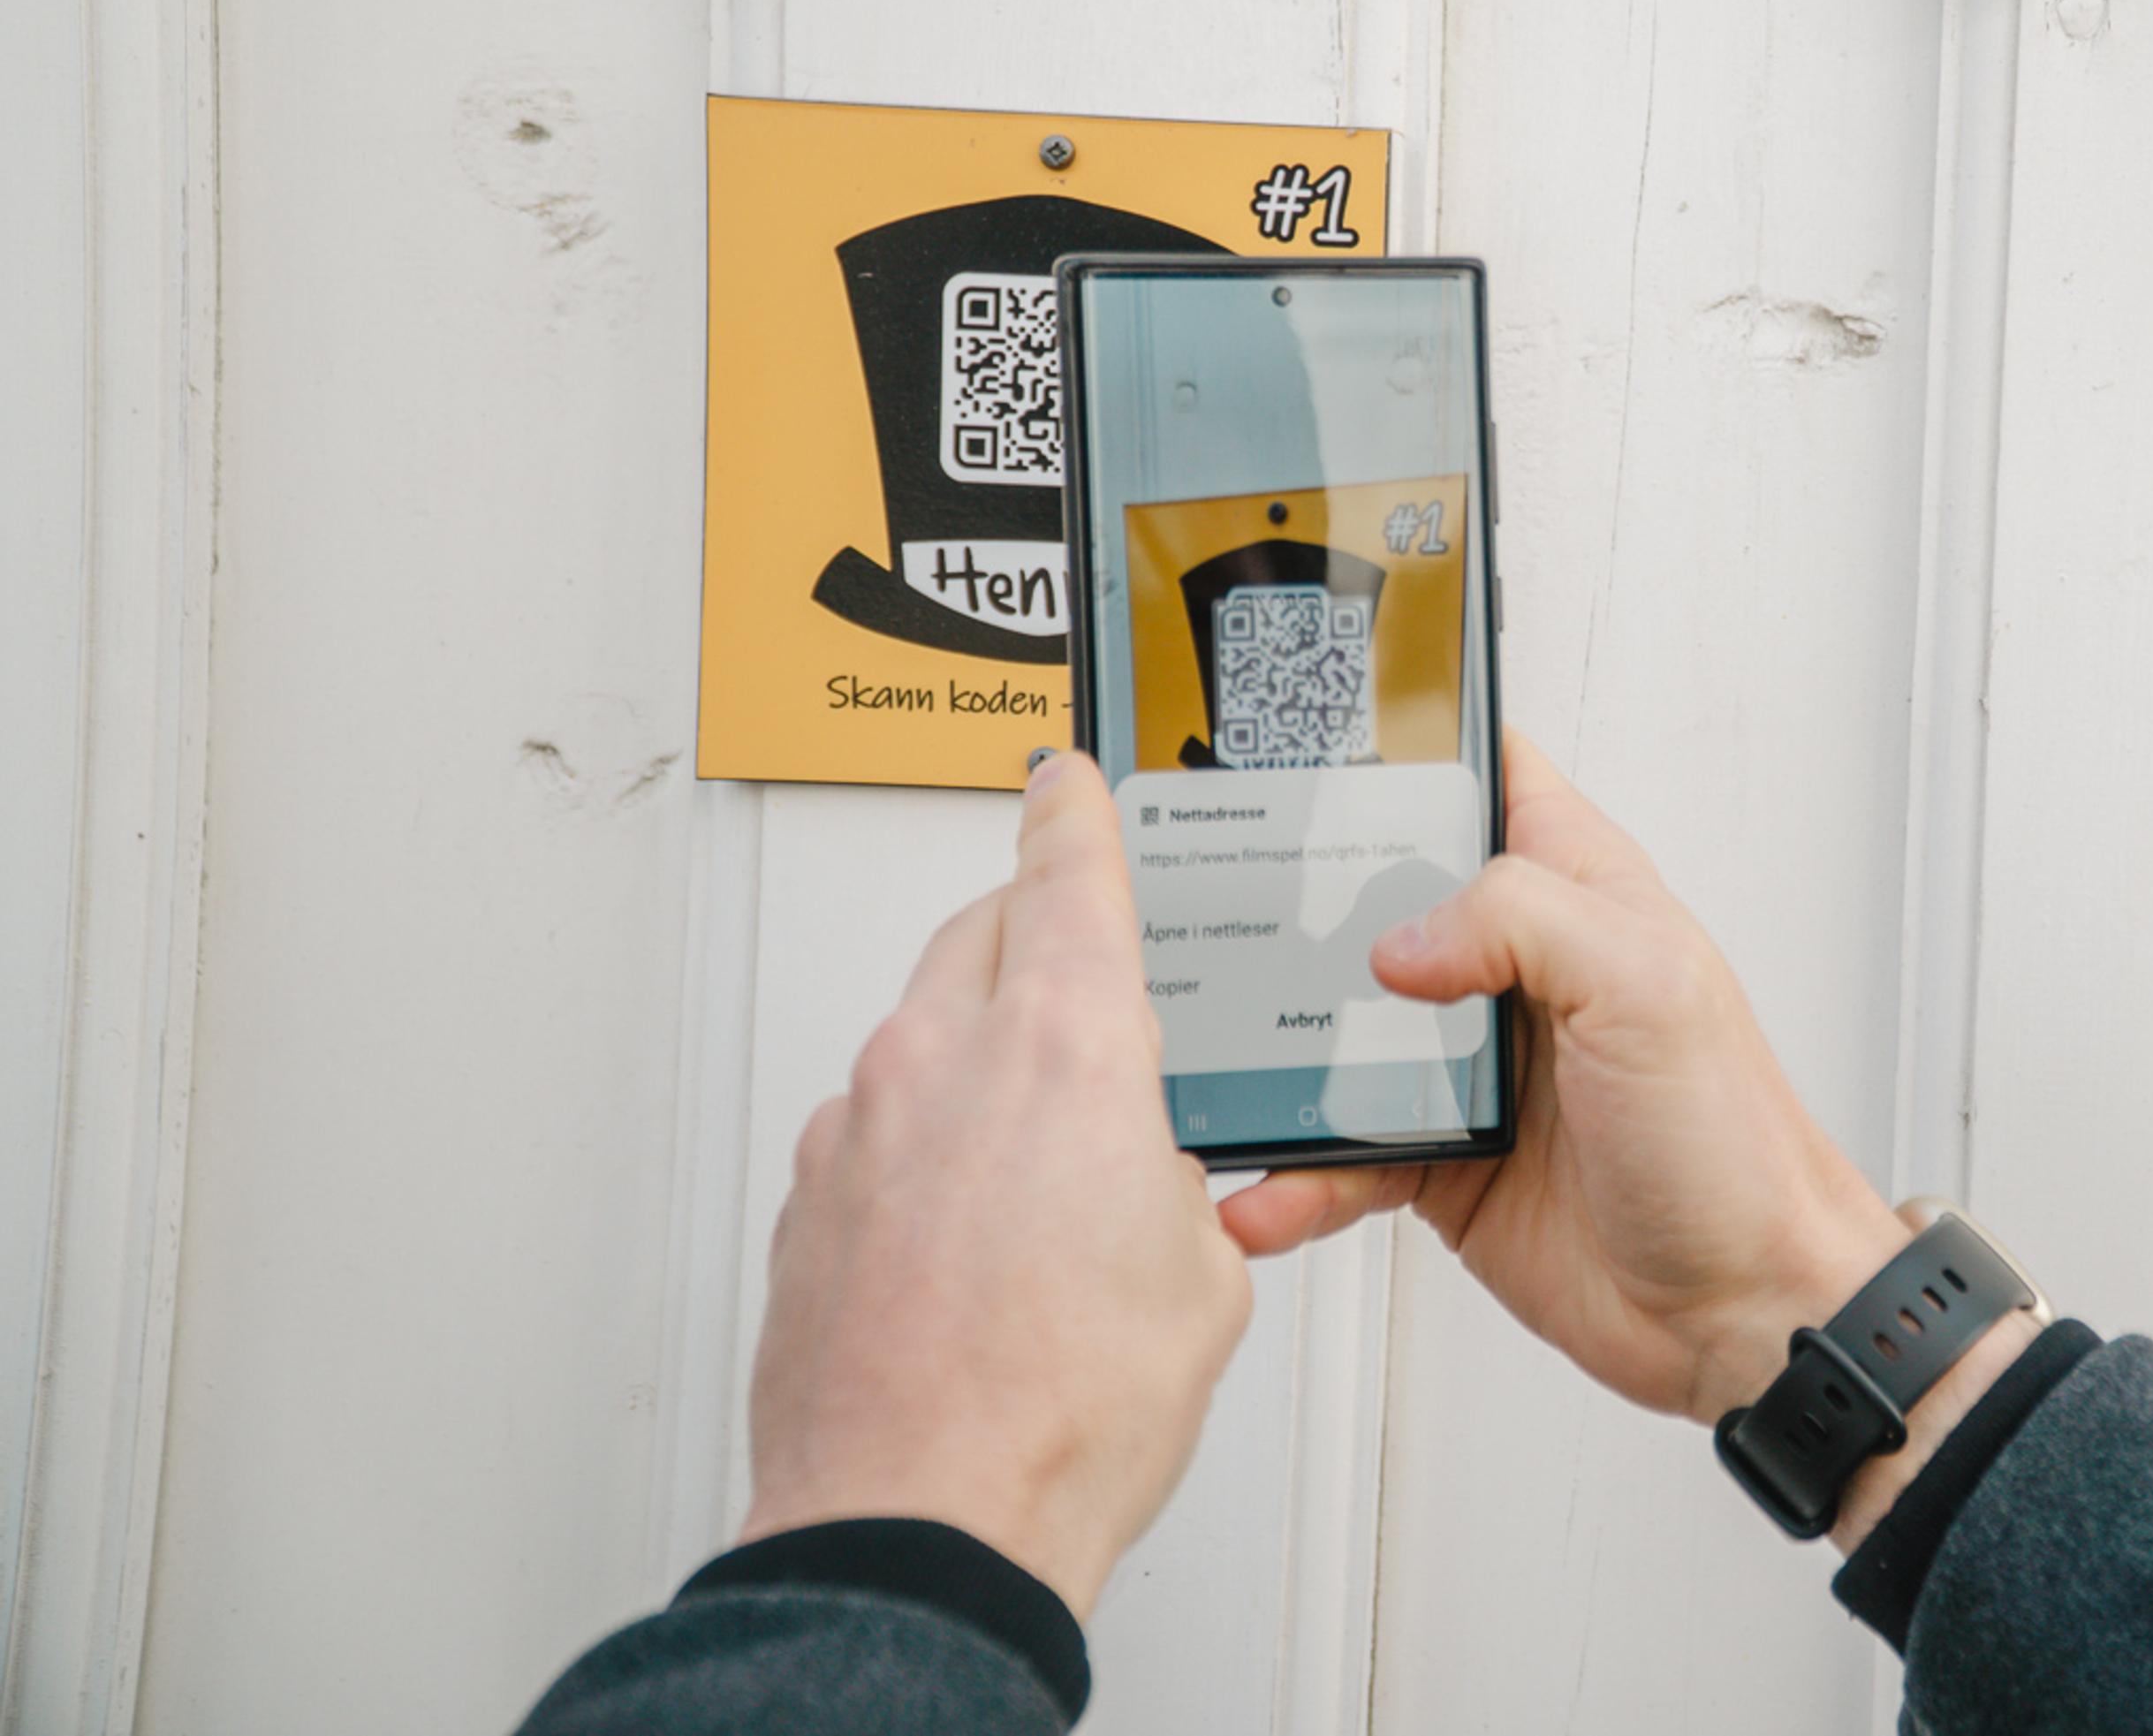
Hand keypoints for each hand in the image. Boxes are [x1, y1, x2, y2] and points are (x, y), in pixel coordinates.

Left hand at [736, 752, 1252, 1620]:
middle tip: (1088, 981)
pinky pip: (876, 1131)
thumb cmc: (1057, 1413)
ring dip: (978, 1059)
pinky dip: (923, 1149)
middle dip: (1033, 937)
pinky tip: (971, 1240)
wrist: (920, 1525)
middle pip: (982, 935)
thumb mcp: (1199, 1277)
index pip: (1066, 869)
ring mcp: (857, 1129)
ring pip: (922, 1034)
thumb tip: (1148, 1188)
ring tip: (1042, 1164)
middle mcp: (942, 1061)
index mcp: (1066, 1046)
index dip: (1074, 809)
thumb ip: (1177, 1187)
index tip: (1067, 776)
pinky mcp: (805, 1205)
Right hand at [1218, 731, 1911, 1425]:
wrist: (1743, 1309)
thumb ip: (1522, 920)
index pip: (1486, 779)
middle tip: (1221, 918)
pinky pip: (1344, 1154)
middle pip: (1381, 903)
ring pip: (1344, 1035)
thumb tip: (1399, 937)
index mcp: (1577, 892)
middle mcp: (1518, 970)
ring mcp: (1474, 1068)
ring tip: (1218, 1073)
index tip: (1313, 746)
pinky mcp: (1445, 1162)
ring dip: (1279, 1060)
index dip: (1411, 753)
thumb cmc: (1735, 1142)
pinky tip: (1268, 1192)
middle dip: (1301, 912)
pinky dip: (1300, 1175)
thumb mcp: (1647, 987)